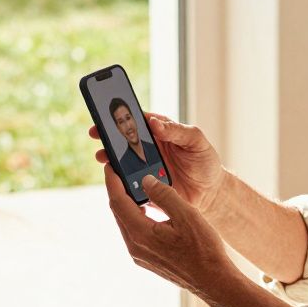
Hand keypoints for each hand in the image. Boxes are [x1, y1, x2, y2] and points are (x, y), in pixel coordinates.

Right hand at [89, 113, 226, 212]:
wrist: (211, 193)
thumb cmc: (204, 161)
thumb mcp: (196, 140)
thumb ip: (177, 130)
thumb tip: (155, 123)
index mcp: (159, 132)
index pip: (136, 119)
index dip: (121, 115)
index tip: (108, 113)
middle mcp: (148, 148)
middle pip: (123, 139)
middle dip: (108, 135)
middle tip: (97, 133)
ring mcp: (144, 167)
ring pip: (121, 160)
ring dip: (110, 158)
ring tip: (103, 157)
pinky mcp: (144, 186)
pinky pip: (127, 182)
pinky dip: (119, 180)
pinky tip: (115, 179)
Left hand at [103, 167, 236, 299]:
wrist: (214, 281)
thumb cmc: (204, 249)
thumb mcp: (186, 215)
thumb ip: (164, 195)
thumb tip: (146, 181)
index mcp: (141, 234)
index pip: (118, 202)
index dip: (112, 182)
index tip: (110, 166)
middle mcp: (135, 247)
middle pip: (119, 213)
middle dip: (119, 191)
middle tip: (122, 172)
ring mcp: (141, 256)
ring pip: (127, 224)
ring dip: (129, 204)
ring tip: (136, 187)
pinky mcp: (149, 260)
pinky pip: (136, 233)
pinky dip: (138, 217)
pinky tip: (149, 209)